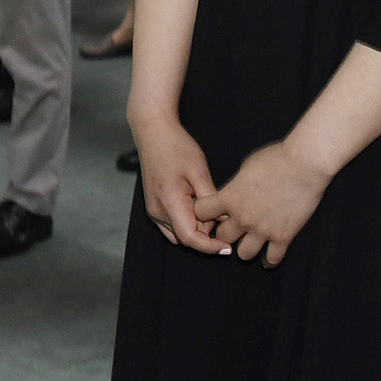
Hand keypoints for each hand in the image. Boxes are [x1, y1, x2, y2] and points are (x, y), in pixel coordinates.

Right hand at [133, 114, 225, 254]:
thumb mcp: (199, 171)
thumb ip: (211, 199)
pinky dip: (186, 225)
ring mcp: (153, 210)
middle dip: (205, 236)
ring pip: (178, 235)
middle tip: (222, 219)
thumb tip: (224, 220)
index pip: (190, 238)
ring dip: (195, 231)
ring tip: (209, 211)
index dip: (210, 247)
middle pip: (185, 239)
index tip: (228, 247)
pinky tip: (198, 209)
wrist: (153, 133)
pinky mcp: (153, 207)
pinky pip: (172, 226)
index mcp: (169, 202)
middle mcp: (157, 211)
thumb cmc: (177, 148)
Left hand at [192, 140, 330, 267]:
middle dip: (224, 233)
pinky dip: (269, 260)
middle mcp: (242, 217)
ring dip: (244, 249)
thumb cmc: (275, 158)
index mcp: (229, 197)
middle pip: (221, 237)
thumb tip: (233, 193)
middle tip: (231, 231)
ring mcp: (263, 230)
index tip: (208, 213)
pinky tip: (268, 258)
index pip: (201, 213)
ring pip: (244, 254)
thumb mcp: (245, 167)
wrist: (305, 163)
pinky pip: (272, 259)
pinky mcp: (283, 237)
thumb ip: (235, 185)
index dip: (202, 213)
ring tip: (249, 244)